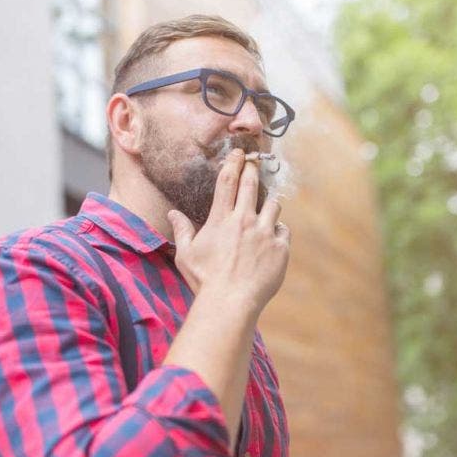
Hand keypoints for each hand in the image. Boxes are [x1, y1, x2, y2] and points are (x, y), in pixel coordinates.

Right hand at [168, 149, 290, 311]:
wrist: (231, 303)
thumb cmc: (205, 280)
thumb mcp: (186, 254)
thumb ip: (181, 230)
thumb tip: (172, 214)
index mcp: (221, 219)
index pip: (227, 181)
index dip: (233, 162)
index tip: (238, 153)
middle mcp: (244, 221)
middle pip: (252, 184)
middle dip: (253, 169)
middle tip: (255, 162)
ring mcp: (265, 233)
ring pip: (273, 204)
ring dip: (269, 203)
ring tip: (265, 208)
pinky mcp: (281, 248)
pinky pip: (284, 230)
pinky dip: (278, 231)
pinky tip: (272, 238)